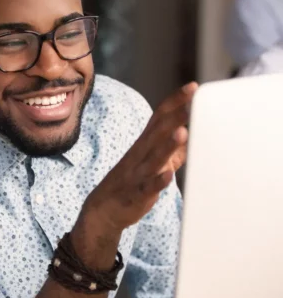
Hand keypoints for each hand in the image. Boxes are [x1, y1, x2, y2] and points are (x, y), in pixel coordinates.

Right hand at [81, 82, 197, 232]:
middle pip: (159, 131)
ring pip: (154, 157)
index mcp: (144, 144)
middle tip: (194, 101)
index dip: (176, 101)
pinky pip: (148, 187)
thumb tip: (193, 133)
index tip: (193, 87)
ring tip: (182, 133)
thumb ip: (173, 149)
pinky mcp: (137, 194)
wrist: (103, 210)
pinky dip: (159, 181)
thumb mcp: (152, 161)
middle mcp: (140, 154)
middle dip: (176, 116)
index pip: (160, 117)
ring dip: (168, 145)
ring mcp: (138, 174)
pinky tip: (168, 175)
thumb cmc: (132, 183)